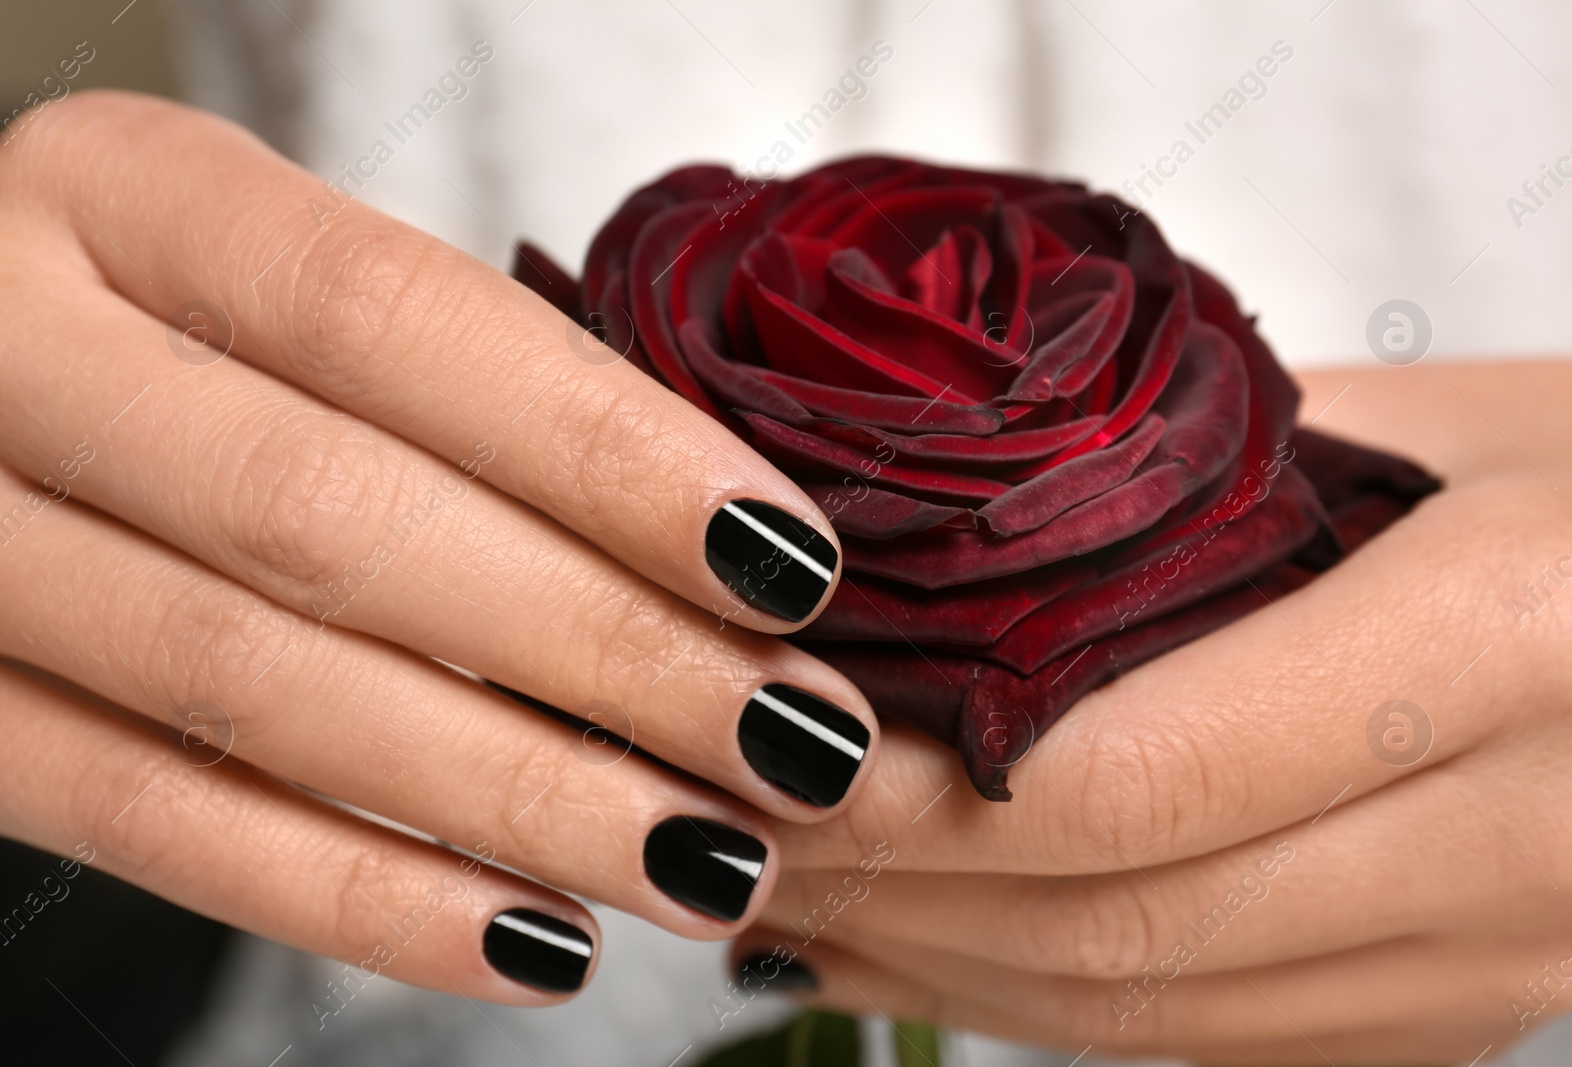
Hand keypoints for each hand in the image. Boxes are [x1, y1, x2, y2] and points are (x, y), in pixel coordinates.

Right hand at [0, 91, 881, 1003]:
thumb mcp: (286, 281)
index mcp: (120, 192)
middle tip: (787, 740)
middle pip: (335, 519)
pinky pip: (156, 829)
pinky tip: (539, 941)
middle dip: (600, 649)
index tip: (786, 564)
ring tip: (708, 858)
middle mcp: (0, 349)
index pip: (392, 317)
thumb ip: (458, 377)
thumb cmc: (188, 328)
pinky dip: (368, 903)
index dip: (608, 455)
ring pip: (259, 693)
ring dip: (520, 799)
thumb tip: (729, 544)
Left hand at [732, 360, 1571, 1062]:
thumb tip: (980, 528)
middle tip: (739, 831)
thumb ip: (1211, 474)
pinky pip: (1221, 1044)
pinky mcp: (1472, 1013)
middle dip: (899, 894)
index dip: (928, 793)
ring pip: (1158, 1014)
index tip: (785, 749)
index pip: (1139, 774)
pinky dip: (1050, 1013)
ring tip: (798, 907)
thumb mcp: (1448, 423)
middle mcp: (1519, 836)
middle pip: (1124, 922)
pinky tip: (935, 960)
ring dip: (947, 974)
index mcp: (1508, 638)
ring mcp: (1503, 960)